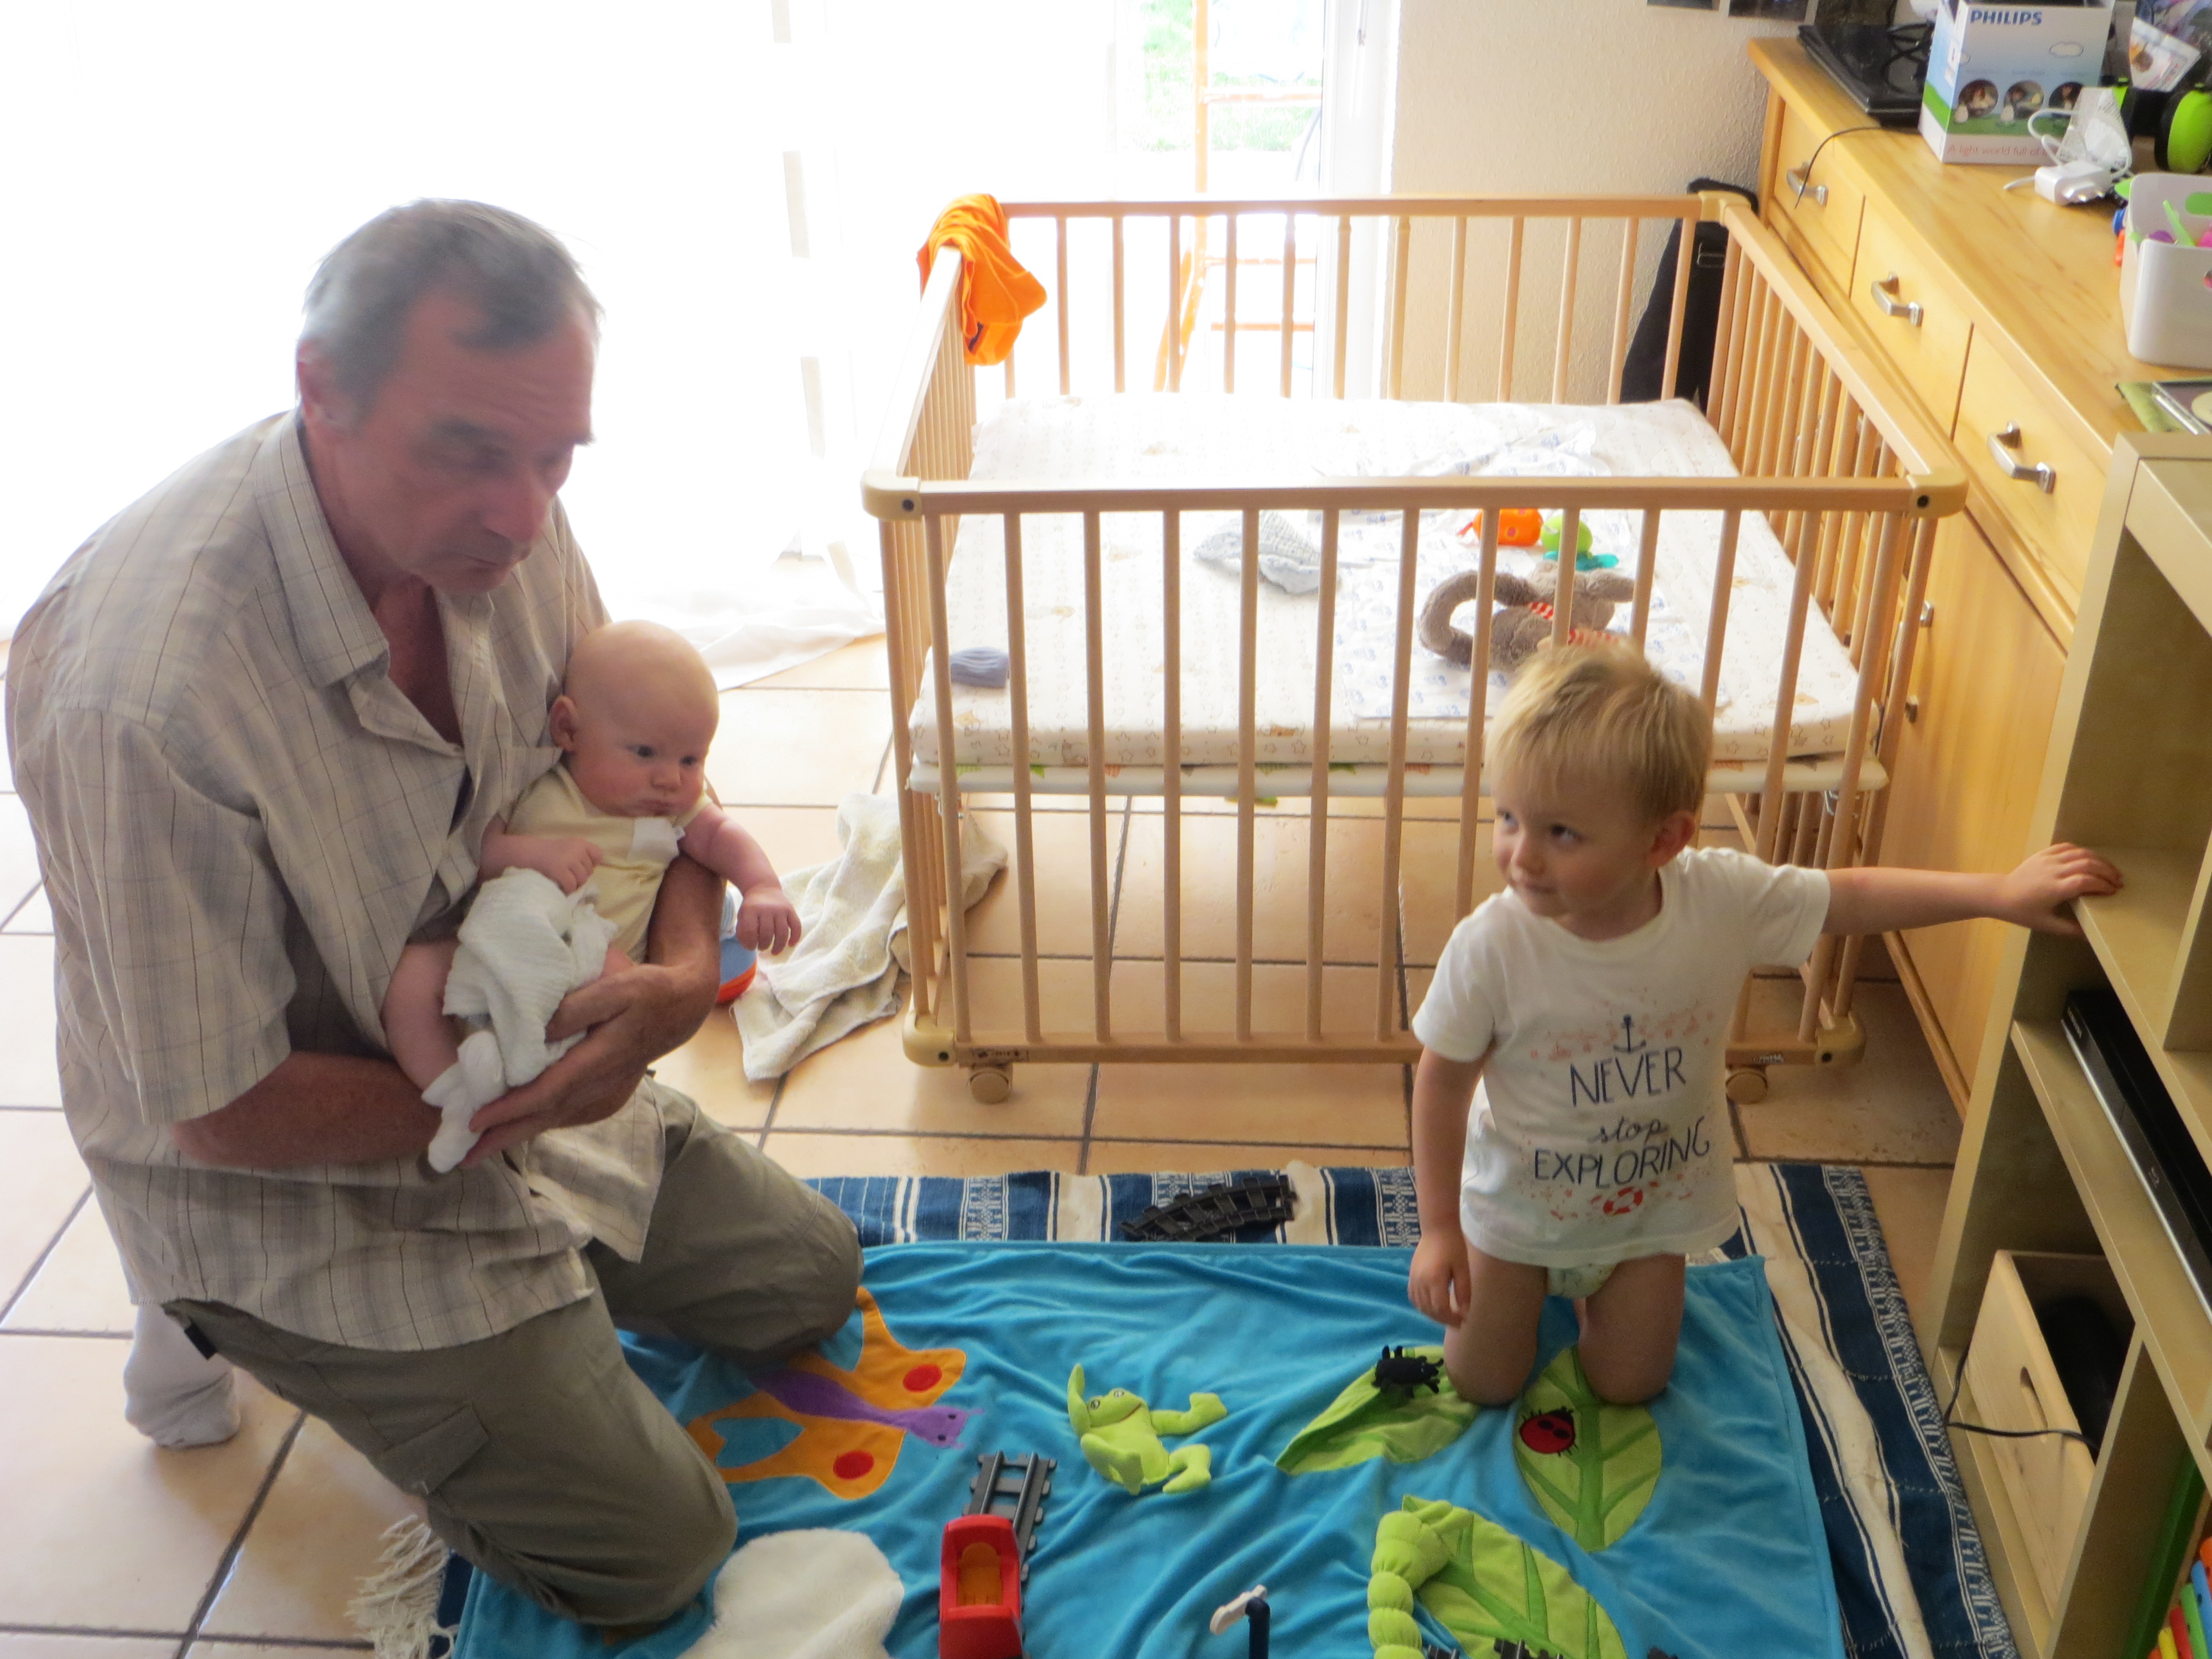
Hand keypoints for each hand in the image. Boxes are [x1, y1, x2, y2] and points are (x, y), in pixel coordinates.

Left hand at [458, 960, 713, 1165]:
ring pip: (556, 1119)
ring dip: (519, 1134)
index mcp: (601, 1058)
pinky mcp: (609, 1097)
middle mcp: (603, 1085)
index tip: (475, 1120)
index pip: (548, 1090)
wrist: (681, 1009)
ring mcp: (608, 1095)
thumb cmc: (645, 991)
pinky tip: (520, 1129)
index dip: (510, 1108)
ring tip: (482, 1149)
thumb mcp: (614, 988)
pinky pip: (569, 1115)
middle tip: (465, 1157)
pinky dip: (542, 1124)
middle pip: (546, 1115)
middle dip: (504, 1136)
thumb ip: (575, 1008)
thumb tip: (535, 1031)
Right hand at [515, 836, 600, 894]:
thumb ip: (579, 856)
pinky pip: (571, 886)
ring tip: (562, 882)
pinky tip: (558, 886)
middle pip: (589, 872)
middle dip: (579, 877)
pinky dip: (566, 890)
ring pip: (581, 880)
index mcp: (579, 842)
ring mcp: (568, 859)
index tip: (578, 867)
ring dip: (573, 884)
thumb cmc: (545, 852)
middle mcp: (576, 849)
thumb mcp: (566, 848)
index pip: (598, 855)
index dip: (591, 864)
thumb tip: (589, 874)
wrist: (524, 852)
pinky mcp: (559, 869)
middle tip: (566, 876)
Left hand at [736, 883, 801, 954]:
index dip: (750, 944)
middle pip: (767, 934)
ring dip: (778, 946)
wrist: (763, 887)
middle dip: (764, 946)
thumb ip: (742, 932)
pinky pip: (796, 926)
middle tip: (762, 948)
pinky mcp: (790, 909)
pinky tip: (791, 945)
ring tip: (774, 952)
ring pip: (782, 933)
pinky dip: (795, 937)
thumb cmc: (751, 906)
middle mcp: (767, 909)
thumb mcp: (742, 916)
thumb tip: (750, 947)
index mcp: (751, 909)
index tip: (751, 947)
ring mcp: (780, 909)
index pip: (751, 932)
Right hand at [1409, 1230, 1470, 1328]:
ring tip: (1447, 1316)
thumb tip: (1464, 1313)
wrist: (1437, 1229)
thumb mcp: (1462, 1269)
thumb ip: (1463, 1292)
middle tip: (1457, 1321)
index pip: (1441, 1309)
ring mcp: (1413, 1279)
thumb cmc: (1453, 1247)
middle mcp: (1420, 1283)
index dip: (1452, 1318)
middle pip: (1430, 1310)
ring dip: (1433, 1315)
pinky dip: (1422, 1306)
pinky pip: (1414, 1298)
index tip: (1463, 1321)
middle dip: (1444, 1319)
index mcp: (1434, 1280)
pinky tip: (1432, 1307)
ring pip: (1420, 1306)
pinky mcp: (1411, 1276)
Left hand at [1995, 843, 2122, 935]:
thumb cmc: (2023, 912)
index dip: (2103, 885)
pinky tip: (2091, 859)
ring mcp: (2048, 859)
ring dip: (2099, 860)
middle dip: (2107, 871)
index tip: (2113, 892)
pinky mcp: (2043, 853)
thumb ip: (2070, 929)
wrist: (2000, 894)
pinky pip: (2067, 846)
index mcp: (2054, 889)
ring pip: (2080, 853)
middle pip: (2088, 864)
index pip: (2085, 881)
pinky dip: (2082, 851)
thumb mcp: (2046, 925)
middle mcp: (2053, 871)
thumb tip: (2091, 936)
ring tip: (2111, 870)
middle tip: (2119, 881)